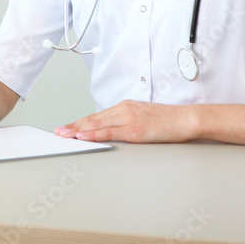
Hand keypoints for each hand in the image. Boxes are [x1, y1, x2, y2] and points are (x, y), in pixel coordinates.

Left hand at [55, 100, 197, 143]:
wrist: (186, 118)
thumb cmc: (168, 120)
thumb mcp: (143, 116)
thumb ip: (127, 121)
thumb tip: (114, 129)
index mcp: (125, 106)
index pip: (97, 115)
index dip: (80, 122)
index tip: (68, 127)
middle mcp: (123, 110)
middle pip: (93, 118)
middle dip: (74, 126)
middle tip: (58, 131)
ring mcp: (128, 119)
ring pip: (97, 124)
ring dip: (78, 130)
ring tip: (64, 135)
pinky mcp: (134, 130)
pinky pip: (109, 132)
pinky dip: (93, 134)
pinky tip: (83, 137)